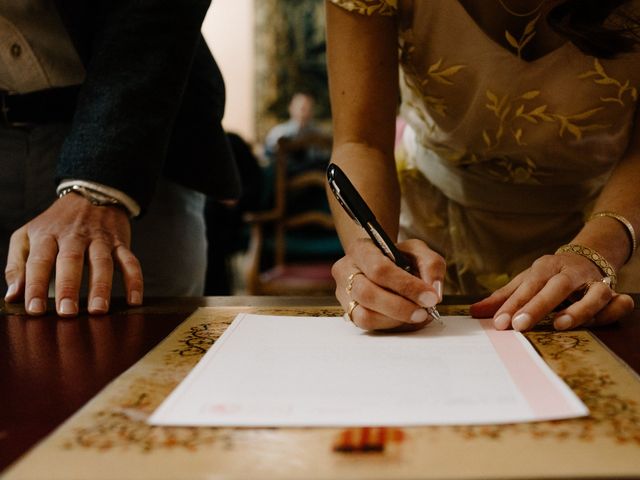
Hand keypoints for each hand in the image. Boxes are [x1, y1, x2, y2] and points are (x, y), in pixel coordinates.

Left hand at [4, 193, 142, 316]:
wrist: (91, 194)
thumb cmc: (55, 224)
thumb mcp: (27, 236)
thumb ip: (17, 265)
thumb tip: (12, 296)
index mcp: (47, 235)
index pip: (40, 261)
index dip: (35, 286)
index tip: (35, 310)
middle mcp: (74, 236)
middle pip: (71, 261)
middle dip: (69, 287)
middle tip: (67, 313)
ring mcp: (100, 239)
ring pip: (102, 262)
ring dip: (101, 287)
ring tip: (98, 311)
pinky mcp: (120, 243)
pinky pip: (130, 261)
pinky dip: (134, 280)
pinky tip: (134, 300)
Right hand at [333, 238, 443, 330]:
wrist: (381, 264)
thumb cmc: (398, 257)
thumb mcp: (417, 251)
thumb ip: (431, 264)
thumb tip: (434, 291)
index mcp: (361, 249)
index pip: (379, 269)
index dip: (406, 286)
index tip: (430, 297)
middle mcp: (345, 271)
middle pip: (367, 294)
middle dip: (400, 307)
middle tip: (424, 312)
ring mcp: (343, 294)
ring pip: (364, 315)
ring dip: (395, 320)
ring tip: (416, 315)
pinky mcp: (348, 312)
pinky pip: (366, 326)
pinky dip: (388, 325)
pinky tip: (403, 320)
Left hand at [470, 252, 633, 330]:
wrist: (588, 257)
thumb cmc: (550, 276)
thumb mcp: (525, 281)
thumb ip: (502, 298)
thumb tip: (474, 312)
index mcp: (546, 267)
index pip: (527, 285)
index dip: (512, 304)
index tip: (499, 323)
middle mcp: (571, 273)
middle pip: (556, 287)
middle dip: (537, 306)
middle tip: (519, 326)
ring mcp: (594, 283)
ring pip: (592, 294)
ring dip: (578, 310)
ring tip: (559, 325)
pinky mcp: (613, 293)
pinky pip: (619, 301)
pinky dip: (615, 309)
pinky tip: (602, 319)